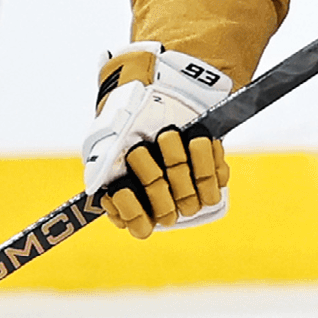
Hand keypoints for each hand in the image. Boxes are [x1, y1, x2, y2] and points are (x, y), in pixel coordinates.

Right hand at [82, 43, 233, 238]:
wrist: (167, 90)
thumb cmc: (134, 118)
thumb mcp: (109, 140)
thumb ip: (101, 169)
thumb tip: (104, 193)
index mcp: (136, 201)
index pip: (139, 227)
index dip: (133, 211)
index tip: (122, 186)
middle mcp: (164, 201)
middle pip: (165, 212)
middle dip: (151, 177)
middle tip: (141, 149)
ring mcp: (191, 191)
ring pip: (189, 197)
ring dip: (176, 159)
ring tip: (169, 135)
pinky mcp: (214, 176)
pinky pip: (216, 180)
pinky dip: (204, 154)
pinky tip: (195, 137)